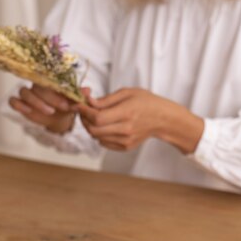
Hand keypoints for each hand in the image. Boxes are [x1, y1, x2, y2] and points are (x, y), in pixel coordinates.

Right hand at [9, 84, 90, 133]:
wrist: (59, 119)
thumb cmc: (65, 107)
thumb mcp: (74, 102)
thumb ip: (79, 96)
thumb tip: (88, 91)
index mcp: (50, 82)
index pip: (50, 80)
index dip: (57, 90)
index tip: (68, 103)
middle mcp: (37, 85)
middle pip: (37, 86)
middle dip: (50, 98)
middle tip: (63, 108)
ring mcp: (28, 94)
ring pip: (25, 92)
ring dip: (36, 102)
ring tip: (50, 112)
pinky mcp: (21, 104)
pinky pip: (13, 101)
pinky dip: (18, 105)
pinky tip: (27, 111)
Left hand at [75, 88, 203, 153]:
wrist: (162, 119)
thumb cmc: (145, 102)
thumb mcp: (127, 93)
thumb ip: (106, 99)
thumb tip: (87, 102)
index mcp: (127, 113)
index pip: (97, 117)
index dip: (84, 111)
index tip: (79, 104)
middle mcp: (126, 129)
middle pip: (94, 129)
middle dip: (84, 119)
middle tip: (84, 111)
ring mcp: (126, 140)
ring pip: (97, 137)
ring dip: (91, 127)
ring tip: (94, 117)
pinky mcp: (125, 147)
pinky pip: (104, 143)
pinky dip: (99, 134)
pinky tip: (105, 125)